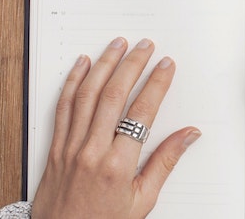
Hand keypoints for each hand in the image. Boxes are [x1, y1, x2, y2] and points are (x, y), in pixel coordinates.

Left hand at [31, 37, 200, 218]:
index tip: (166, 66)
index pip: (142, 112)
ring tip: (117, 44)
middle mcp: (92, 150)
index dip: (156, 84)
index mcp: (118, 165)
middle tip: (145, 45)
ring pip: (87, 94)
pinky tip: (82, 64)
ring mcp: (71, 146)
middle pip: (114, 95)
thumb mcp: (142, 200)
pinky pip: (63, 106)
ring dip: (104, 64)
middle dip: (132, 65)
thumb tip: (189, 135)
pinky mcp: (56, 146)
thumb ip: (164, 162)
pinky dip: (73, 81)